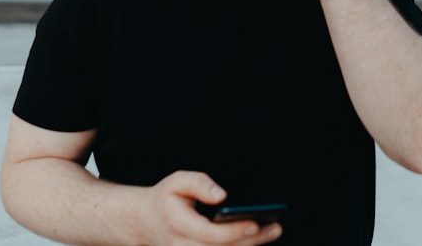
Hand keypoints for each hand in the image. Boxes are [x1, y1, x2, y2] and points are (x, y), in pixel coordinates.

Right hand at [141, 171, 281, 244]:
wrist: (145, 222)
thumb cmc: (166, 199)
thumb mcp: (176, 181)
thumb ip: (198, 183)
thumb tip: (222, 195)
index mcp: (178, 225)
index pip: (210, 235)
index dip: (234, 231)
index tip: (255, 223)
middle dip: (251, 242)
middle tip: (275, 227)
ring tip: (273, 230)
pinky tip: (257, 241)